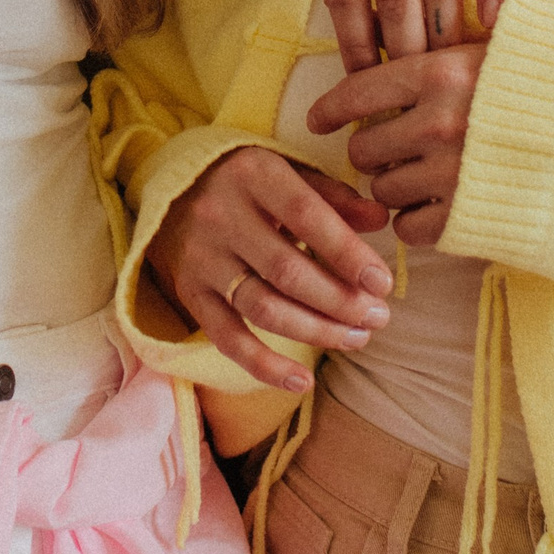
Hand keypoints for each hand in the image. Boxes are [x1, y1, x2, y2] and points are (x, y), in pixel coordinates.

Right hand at [147, 148, 393, 392]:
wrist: (171, 188)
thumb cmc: (246, 180)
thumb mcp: (287, 172)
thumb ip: (332, 196)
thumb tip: (380, 219)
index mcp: (253, 174)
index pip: (306, 216)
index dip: (347, 253)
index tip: (383, 283)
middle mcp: (221, 216)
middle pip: (287, 271)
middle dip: (339, 301)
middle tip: (378, 317)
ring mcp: (203, 258)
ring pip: (263, 308)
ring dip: (316, 331)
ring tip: (356, 338)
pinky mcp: (190, 293)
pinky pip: (226, 337)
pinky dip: (264, 365)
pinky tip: (301, 381)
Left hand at [306, 42, 486, 246]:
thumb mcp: (506, 50)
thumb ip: (454, 49)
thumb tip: (413, 42)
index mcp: (444, 72)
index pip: (360, 89)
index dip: (332, 107)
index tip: (318, 119)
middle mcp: (438, 122)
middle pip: (365, 149)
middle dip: (373, 153)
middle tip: (393, 153)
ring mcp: (450, 173)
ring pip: (383, 190)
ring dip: (395, 188)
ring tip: (422, 180)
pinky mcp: (466, 217)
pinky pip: (410, 228)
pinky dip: (417, 221)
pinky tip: (438, 208)